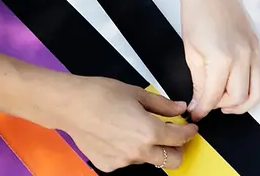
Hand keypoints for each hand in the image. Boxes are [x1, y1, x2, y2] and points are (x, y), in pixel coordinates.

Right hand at [53, 78, 198, 170]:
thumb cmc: (100, 94)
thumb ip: (162, 105)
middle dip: (177, 150)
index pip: (180, 138)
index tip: (190, 128)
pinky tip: (117, 136)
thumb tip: (180, 109)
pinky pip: (127, 161)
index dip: (189, 132)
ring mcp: (123, 161)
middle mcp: (138, 151)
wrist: (70, 105)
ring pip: (148, 160)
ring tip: (135, 130)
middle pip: (172, 161)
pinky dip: (128, 151)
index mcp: (149, 132)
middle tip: (172, 136)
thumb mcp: (137, 93)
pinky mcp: (108, 165)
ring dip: (150, 149)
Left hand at [175, 0, 259, 119]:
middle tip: (209, 105)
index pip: (214, 96)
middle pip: (239, 98)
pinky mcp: (258, 48)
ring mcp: (253, 53)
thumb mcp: (190, 52)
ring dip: (242, 103)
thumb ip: (198, 81)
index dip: (203, 108)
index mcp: (221, 59)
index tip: (196, 113)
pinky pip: (259, 77)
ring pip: (257, 92)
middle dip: (222, 107)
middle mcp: (242, 58)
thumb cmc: (196, 14)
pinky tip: (233, 85)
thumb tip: (199, 101)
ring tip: (225, 102)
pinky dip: (249, 88)